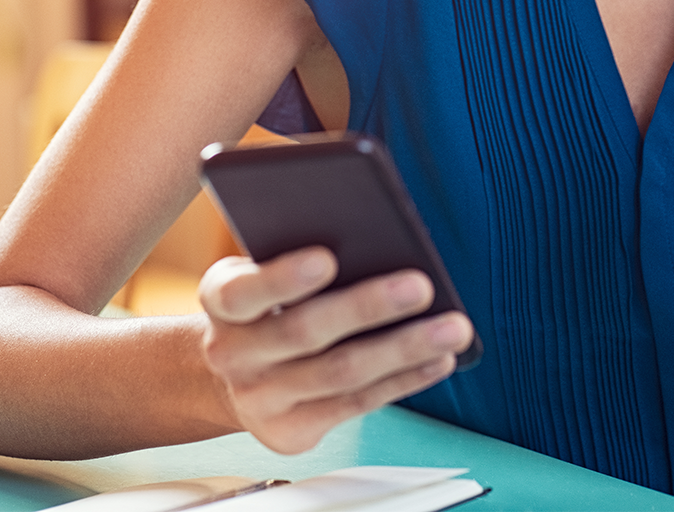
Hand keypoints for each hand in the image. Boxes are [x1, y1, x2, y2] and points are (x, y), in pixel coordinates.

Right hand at [196, 246, 472, 453]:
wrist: (233, 375)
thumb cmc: (265, 308)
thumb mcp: (262, 275)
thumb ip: (296, 260)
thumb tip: (376, 242)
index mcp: (221, 300)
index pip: (243, 291)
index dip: (282, 278)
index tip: (327, 258)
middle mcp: (232, 353)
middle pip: (304, 331)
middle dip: (367, 308)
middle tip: (421, 285)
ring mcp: (260, 398)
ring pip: (340, 373)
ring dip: (402, 349)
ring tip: (452, 328)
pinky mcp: (289, 432)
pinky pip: (355, 405)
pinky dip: (402, 380)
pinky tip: (438, 360)